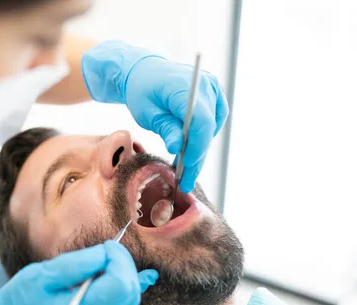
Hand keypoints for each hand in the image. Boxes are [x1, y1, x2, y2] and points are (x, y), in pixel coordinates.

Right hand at [0, 242, 157, 304]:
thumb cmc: (20, 301)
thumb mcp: (41, 276)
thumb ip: (76, 265)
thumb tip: (106, 253)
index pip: (120, 284)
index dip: (118, 259)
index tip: (103, 247)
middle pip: (130, 290)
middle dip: (124, 262)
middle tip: (105, 248)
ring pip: (131, 296)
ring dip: (126, 270)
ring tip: (108, 257)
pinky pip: (124, 302)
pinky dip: (134, 283)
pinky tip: (147, 274)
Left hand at [82, 41, 228, 192]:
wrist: (145, 72)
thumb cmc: (142, 91)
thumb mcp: (147, 113)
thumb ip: (165, 128)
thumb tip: (177, 148)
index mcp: (185, 86)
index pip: (201, 121)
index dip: (197, 146)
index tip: (187, 166)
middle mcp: (205, 85)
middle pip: (208, 128)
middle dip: (197, 157)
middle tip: (185, 181)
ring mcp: (213, 89)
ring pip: (211, 129)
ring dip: (199, 150)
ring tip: (184, 170)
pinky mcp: (214, 96)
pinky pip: (213, 123)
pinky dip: (202, 138)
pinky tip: (188, 152)